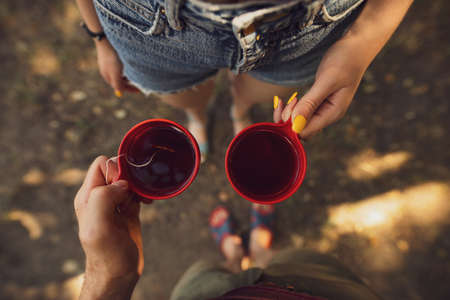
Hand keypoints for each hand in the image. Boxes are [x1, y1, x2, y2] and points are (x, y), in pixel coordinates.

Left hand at [75, 156, 142, 299]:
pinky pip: (137, 191)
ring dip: (139, 185)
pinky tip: (148, 202)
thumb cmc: (107, 255)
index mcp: (88, 196)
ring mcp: (114, 203)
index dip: (117, 170)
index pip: (101, 164)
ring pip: (128, 179)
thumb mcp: (99, 226)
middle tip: (135, 194)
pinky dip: (144, 193)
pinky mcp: (128, 210)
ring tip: (143, 199)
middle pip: (117, 169)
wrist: (118, 275)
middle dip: (130, 176)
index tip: (125, 189)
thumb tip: (122, 183)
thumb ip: (104, 197)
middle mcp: (99, 197)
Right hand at [96, 40, 139, 95]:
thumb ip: (117, 84)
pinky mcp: (110, 56)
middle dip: (129, 84)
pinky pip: (120, 66)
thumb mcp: (115, 72)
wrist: (106, 38)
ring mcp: (108, 63)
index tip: (140, 90)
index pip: (120, 87)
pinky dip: (126, 69)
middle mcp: (106, 71)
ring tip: (136, 75)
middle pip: (120, 81)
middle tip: (139, 83)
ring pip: (120, 74)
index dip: (130, 89)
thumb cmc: (111, 57)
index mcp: (107, 76)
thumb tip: (119, 93)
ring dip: (128, 76)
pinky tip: (130, 65)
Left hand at [286, 38, 368, 137]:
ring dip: (288, 114)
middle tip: (285, 101)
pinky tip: (285, 100)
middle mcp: (327, 115)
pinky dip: (290, 108)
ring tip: (284, 100)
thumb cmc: (345, 60)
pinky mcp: (317, 102)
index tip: (291, 104)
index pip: (306, 131)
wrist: (355, 46)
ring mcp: (322, 109)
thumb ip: (311, 102)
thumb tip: (296, 123)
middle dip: (288, 120)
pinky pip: (300, 113)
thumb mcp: (327, 80)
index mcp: (333, 113)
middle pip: (301, 130)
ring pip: (299, 122)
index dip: (293, 123)